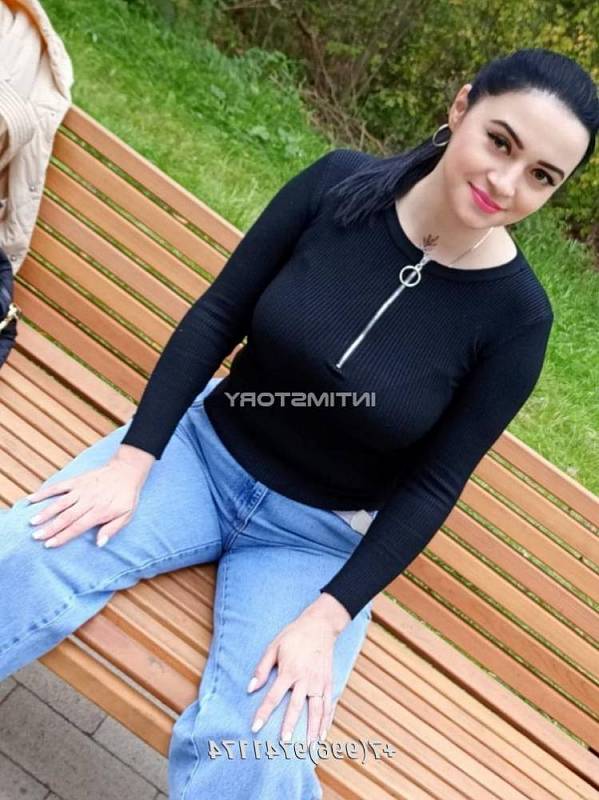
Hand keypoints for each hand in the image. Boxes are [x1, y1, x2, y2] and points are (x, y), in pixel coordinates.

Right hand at [25, 448, 153, 548]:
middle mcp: (89, 500)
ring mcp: (81, 489)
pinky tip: (32, 498)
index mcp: (100, 511)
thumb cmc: (127, 496)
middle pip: (66, 517)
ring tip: (32, 522)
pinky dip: (45, 492)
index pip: (78, 526)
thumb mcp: (127, 515)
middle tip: (36, 537)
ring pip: (60, 502)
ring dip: (46, 512)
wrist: (127, 470)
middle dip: (50, 528)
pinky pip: (59, 486)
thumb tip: (99, 544)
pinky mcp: (77, 480)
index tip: (49, 544)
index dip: (63, 536)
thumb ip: (112, 529)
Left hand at [247, 611, 336, 744]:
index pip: (274, 696)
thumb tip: (250, 688)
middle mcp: (305, 679)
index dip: (263, 713)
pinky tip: (323, 734)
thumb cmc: (294, 635)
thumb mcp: (274, 647)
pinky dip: (327, 720)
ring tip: (308, 747)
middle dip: (289, 726)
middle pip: (296, 706)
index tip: (255, 728)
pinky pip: (328, 704)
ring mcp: (319, 681)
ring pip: (316, 709)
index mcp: (289, 671)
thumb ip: (262, 668)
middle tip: (284, 743)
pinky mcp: (329, 681)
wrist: (320, 625)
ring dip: (312, 728)